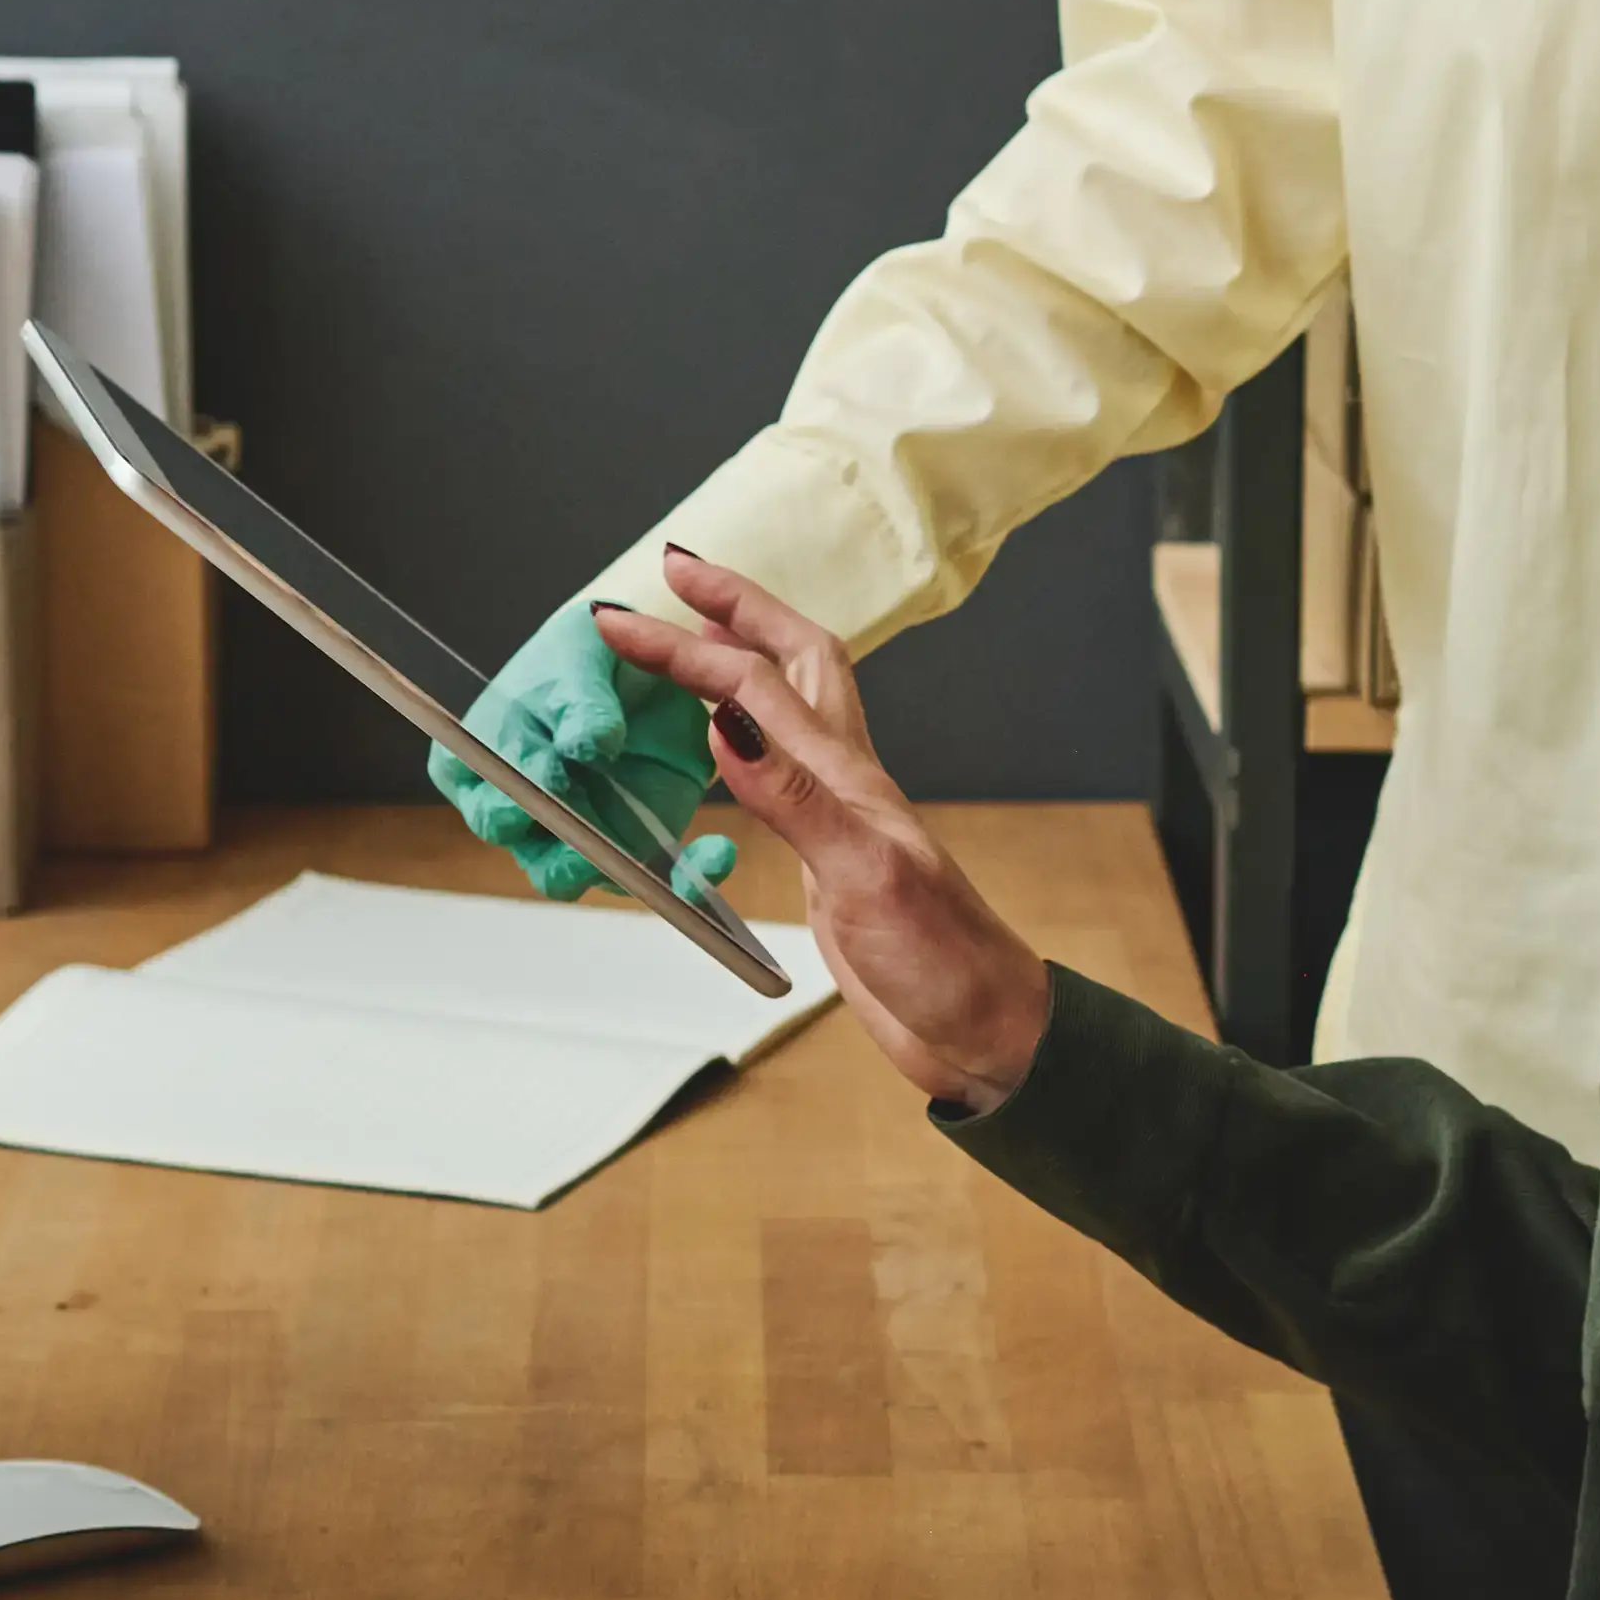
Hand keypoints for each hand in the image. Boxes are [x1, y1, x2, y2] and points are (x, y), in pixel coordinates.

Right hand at [429, 600, 733, 900]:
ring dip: (614, 871)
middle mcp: (534, 803)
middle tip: (583, 844)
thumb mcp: (581, 652)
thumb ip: (580, 697)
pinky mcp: (641, 839)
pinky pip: (662, 874)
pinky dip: (691, 872)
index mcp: (495, 752)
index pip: (477, 789)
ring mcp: (587, 826)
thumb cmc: (590, 655)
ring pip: (591, 873)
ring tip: (639, 861)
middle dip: (556, 855)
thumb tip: (586, 743)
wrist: (648, 657)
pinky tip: (718, 850)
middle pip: (529, 851)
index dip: (502, 800)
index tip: (539, 783)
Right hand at [596, 550, 1051, 1108]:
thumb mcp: (864, 874)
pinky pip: (773, 769)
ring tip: (690, 631)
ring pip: (785, 705)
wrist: (982, 1027)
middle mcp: (841, 779)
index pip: (749, 684)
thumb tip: (727, 719)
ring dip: (738, 656)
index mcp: (846, 773)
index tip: (618, 621)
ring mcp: (835, 814)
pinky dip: (738, 735)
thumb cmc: (943, 958)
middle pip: (789, 659)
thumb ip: (794, 797)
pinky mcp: (825, 855)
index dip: (682, 646)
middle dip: (731, 605)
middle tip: (675, 572)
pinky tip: (718, 744)